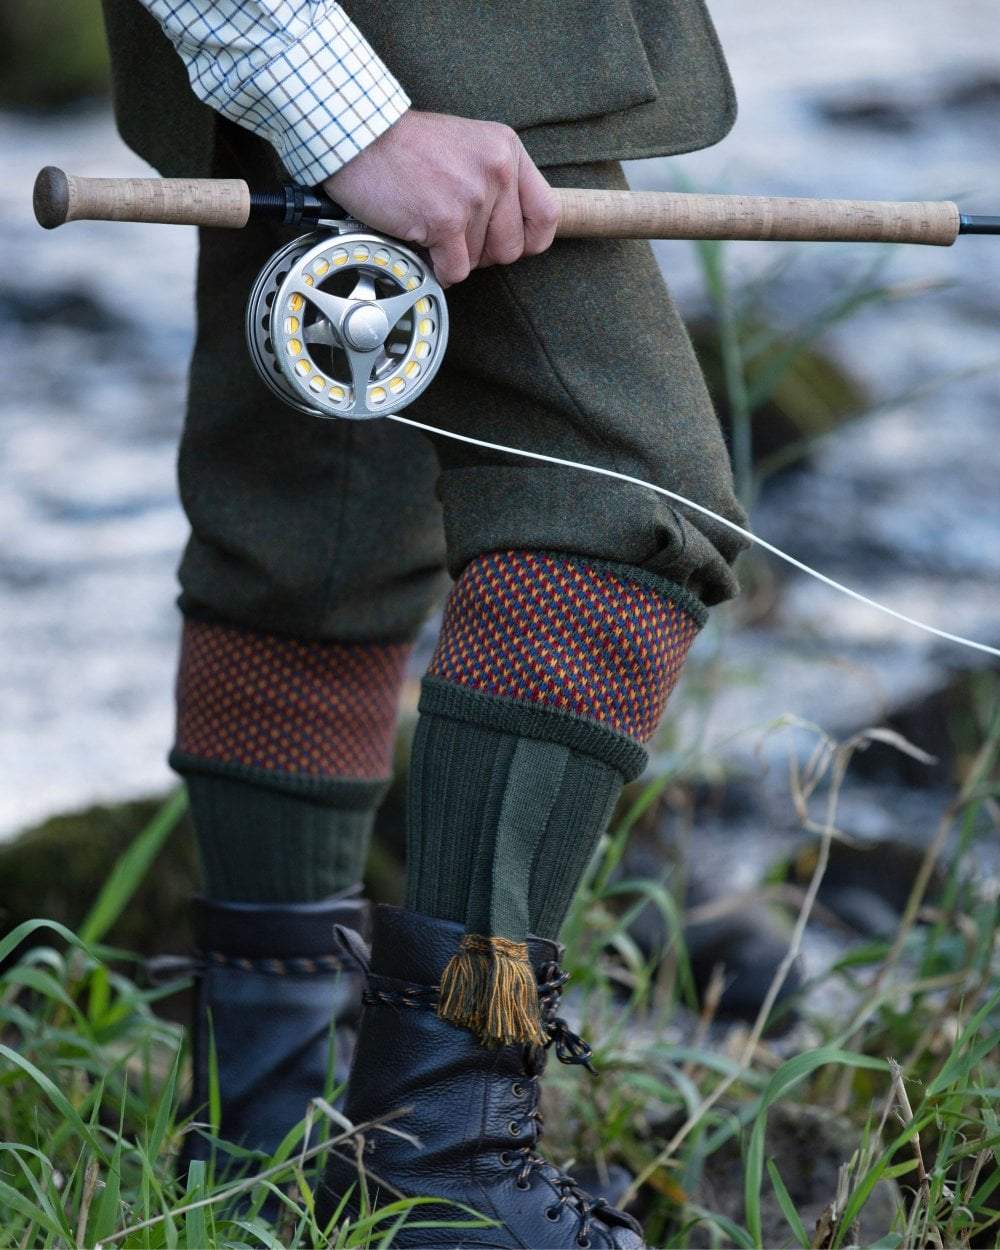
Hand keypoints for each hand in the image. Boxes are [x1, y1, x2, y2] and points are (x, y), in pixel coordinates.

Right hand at [322, 109, 558, 285]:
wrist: (360, 136)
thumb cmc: (405, 145)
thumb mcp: (467, 146)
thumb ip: (495, 180)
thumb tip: (509, 231)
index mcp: (507, 150)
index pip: (547, 215)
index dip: (530, 241)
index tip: (510, 244)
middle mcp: (496, 170)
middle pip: (511, 247)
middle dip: (483, 253)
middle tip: (456, 235)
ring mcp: (472, 196)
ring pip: (480, 261)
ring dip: (454, 255)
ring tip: (430, 226)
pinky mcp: (445, 220)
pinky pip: (455, 270)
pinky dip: (437, 268)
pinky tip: (422, 244)